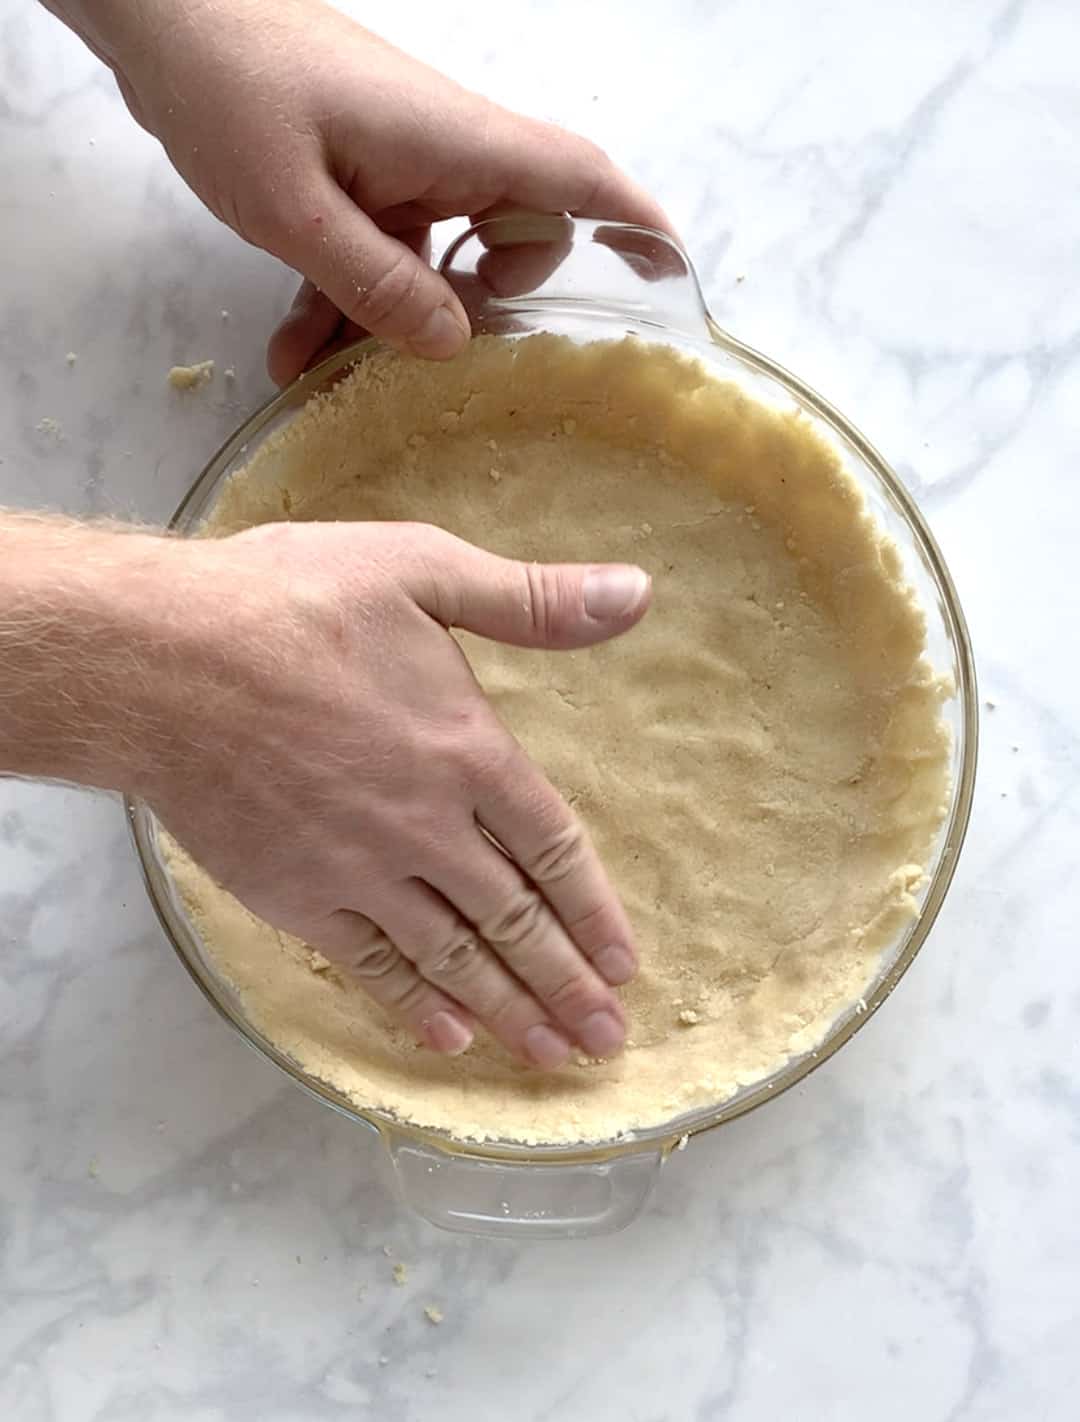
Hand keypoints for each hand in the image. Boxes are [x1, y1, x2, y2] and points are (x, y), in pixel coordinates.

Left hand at [78, 0, 673, 383]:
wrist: (160, 16)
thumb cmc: (231, 86)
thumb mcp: (294, 208)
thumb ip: (376, 283)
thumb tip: (453, 345)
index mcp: (457, 143)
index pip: (578, 181)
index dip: (634, 228)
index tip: (669, 283)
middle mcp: (446, 153)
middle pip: (517, 238)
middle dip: (487, 310)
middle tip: (447, 361)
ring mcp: (403, 165)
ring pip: (436, 261)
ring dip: (393, 322)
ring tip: (328, 373)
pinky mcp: (360, 177)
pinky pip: (380, 253)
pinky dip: (346, 300)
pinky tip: (293, 349)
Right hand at [149, 521, 651, 1067]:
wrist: (159, 662)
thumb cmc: (287, 602)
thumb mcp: (421, 570)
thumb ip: (531, 599)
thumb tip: (636, 593)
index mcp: (468, 749)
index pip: (554, 847)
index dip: (594, 910)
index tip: (625, 961)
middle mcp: (427, 826)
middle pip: (515, 921)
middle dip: (568, 985)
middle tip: (608, 1041)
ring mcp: (360, 870)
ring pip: (453, 958)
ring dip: (510, 1012)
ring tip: (555, 1058)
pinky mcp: (296, 897)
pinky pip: (371, 964)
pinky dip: (414, 1005)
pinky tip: (449, 1038)